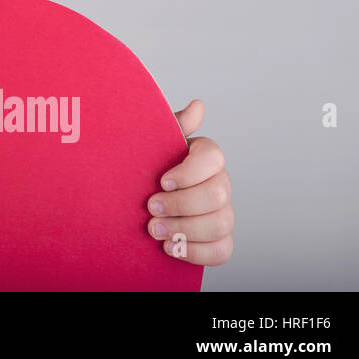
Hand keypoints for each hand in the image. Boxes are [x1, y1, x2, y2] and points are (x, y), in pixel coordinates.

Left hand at [147, 99, 232, 265]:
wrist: (135, 201)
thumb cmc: (146, 166)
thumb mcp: (152, 143)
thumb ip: (173, 126)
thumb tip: (198, 106)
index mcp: (204, 157)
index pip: (214, 157)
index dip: (189, 171)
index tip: (161, 181)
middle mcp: (219, 183)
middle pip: (218, 194)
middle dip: (182, 204)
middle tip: (150, 208)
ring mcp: (222, 213)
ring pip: (222, 223)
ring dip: (185, 229)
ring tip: (154, 230)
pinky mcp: (218, 240)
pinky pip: (223, 250)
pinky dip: (196, 252)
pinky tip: (170, 248)